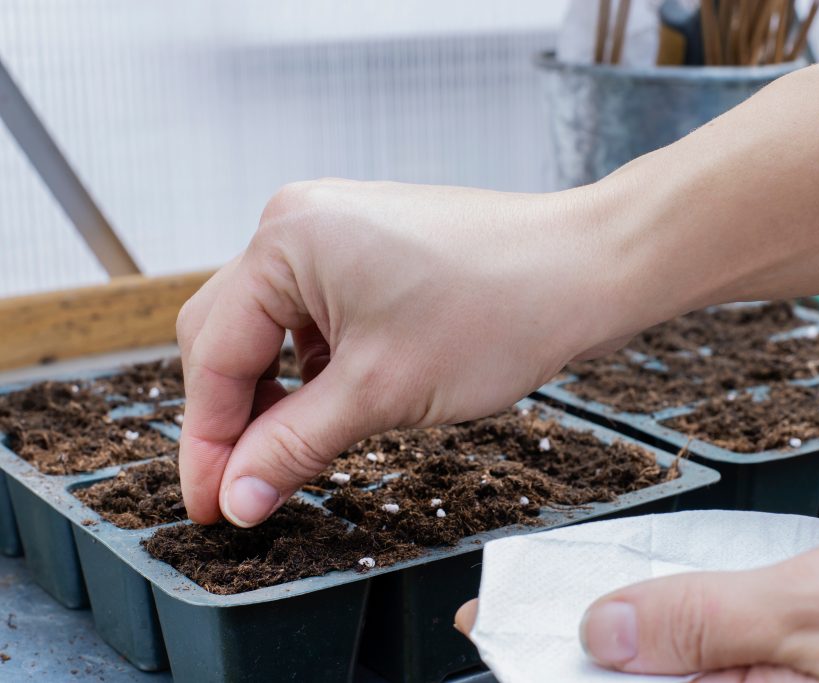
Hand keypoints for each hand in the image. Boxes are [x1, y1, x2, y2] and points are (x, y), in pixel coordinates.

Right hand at [175, 179, 635, 526]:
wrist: (587, 270)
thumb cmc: (497, 312)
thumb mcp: (380, 393)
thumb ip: (293, 446)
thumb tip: (236, 500)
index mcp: (285, 241)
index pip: (216, 356)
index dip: (208, 442)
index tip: (211, 508)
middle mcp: (300, 222)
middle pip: (229, 334)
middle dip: (233, 416)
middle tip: (240, 491)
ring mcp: (337, 230)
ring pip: (273, 327)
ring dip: (274, 393)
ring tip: (289, 452)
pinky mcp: (371, 249)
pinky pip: (316, 314)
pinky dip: (313, 366)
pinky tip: (331, 405)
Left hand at [455, 507, 818, 681]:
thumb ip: (707, 623)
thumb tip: (603, 632)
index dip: (548, 667)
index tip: (488, 628)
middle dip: (580, 654)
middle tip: (516, 609)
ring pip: (683, 672)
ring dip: (629, 636)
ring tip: (569, 599)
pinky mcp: (809, 672)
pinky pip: (726, 655)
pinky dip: (684, 626)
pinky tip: (655, 602)